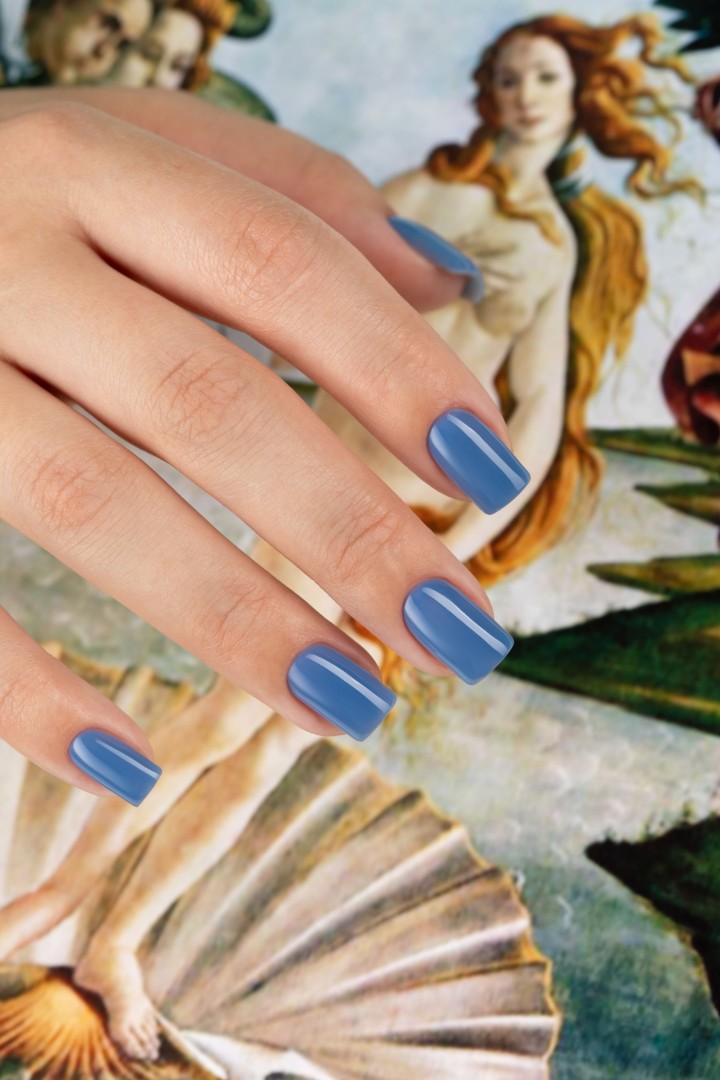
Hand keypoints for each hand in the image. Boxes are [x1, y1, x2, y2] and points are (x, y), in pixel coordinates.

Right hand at [0, 96, 527, 805]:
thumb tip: (444, 284)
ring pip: (90, 501)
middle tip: (454, 633)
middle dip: (349, 531)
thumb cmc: (14, 202)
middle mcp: (1, 248)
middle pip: (208, 402)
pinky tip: (128, 767)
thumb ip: (287, 196)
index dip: (401, 372)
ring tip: (347, 705)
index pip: (283, 262)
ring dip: (233, 621)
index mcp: (91, 161)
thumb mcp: (137, 152)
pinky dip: (29, 693)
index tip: (493, 479)